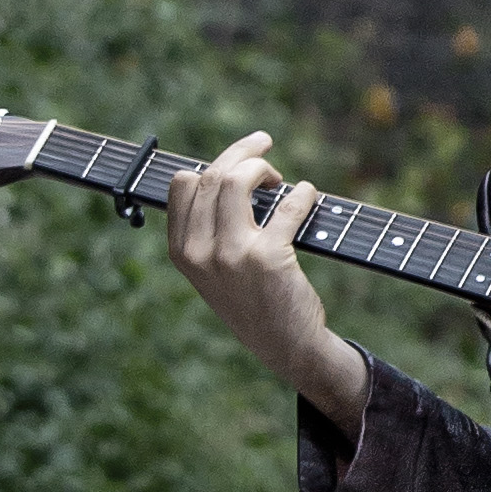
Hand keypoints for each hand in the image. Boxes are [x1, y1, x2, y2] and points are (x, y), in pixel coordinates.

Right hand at [164, 129, 368, 430]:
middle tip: (265, 146)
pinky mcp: (268, 257)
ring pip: (238, 179)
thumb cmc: (252, 300)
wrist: (284, 345)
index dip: (214, 163)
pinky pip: (286, 205)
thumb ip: (210, 228)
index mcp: (181, 251)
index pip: (182, 184)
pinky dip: (303, 194)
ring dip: (263, 166)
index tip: (238, 160)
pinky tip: (309, 195)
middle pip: (213, 175)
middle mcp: (199, 252)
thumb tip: (229, 172)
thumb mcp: (214, 268)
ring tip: (280, 178)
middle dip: (243, 151)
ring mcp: (231, 254)